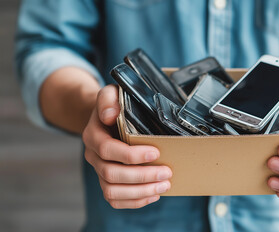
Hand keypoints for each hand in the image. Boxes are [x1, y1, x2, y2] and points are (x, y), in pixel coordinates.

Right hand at [82, 85, 171, 208]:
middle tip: (167, 172)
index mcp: (93, 136)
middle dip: (142, 176)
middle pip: (112, 174)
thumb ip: (108, 100)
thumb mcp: (109, 94)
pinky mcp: (107, 182)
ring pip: (112, 191)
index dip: (132, 154)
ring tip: (164, 186)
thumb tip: (110, 114)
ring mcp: (99, 171)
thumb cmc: (113, 105)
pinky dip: (135, 201)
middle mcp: (93, 156)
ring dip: (140, 192)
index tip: (156, 152)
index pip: (108, 150)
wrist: (105, 118)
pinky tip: (154, 195)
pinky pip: (115, 200)